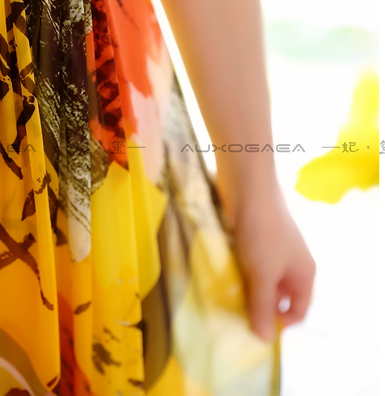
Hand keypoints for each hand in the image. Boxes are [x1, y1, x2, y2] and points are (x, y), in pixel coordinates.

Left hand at [217, 172, 315, 341]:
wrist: (248, 187)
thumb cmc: (261, 232)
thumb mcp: (262, 274)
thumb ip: (262, 306)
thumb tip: (265, 339)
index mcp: (305, 274)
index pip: (299, 311)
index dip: (280, 322)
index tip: (253, 327)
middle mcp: (293, 264)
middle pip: (279, 296)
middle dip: (259, 306)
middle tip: (234, 314)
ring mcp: (274, 251)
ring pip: (261, 280)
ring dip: (246, 289)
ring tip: (226, 297)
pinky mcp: (255, 240)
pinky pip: (249, 265)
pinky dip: (238, 272)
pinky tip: (222, 276)